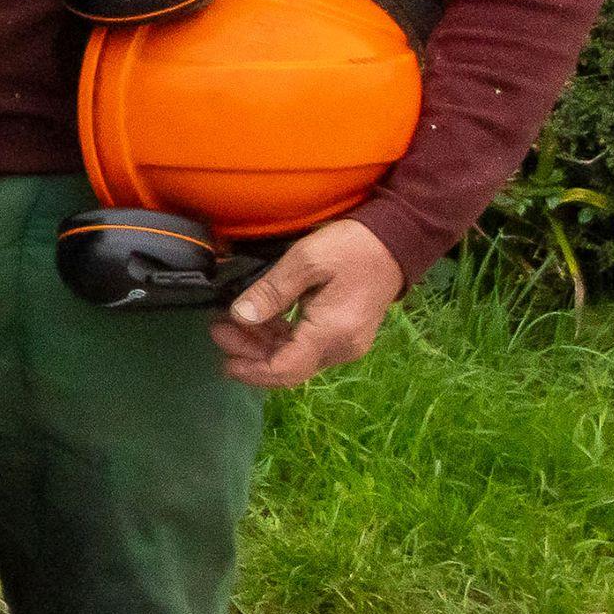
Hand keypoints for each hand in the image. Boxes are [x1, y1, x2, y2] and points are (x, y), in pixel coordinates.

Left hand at [213, 216, 402, 388]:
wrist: (394, 242)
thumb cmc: (351, 248)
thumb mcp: (305, 261)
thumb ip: (271, 292)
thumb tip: (238, 317)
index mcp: (332, 333)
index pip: (286, 369)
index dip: (251, 371)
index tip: (223, 361)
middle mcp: (342, 348)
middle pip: (288, 367)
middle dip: (249, 354)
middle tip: (218, 329)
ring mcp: (345, 344)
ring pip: (295, 358)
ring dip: (262, 345)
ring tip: (230, 323)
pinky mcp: (344, 336)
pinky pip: (306, 347)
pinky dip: (280, 338)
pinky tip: (259, 321)